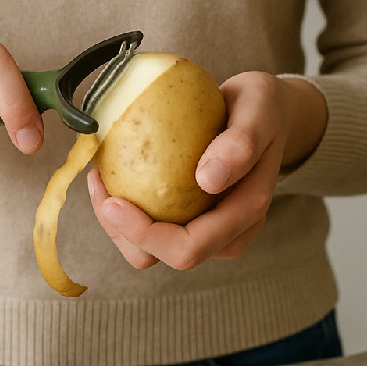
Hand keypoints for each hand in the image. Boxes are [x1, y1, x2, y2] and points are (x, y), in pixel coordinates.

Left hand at [87, 71, 326, 269]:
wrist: (268, 113)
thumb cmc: (263, 109)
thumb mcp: (259, 110)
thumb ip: (241, 143)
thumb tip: (207, 181)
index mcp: (245, 213)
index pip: (190, 247)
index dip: (146, 236)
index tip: (114, 202)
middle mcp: (227, 232)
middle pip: (164, 256)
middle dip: (123, 232)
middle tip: (99, 186)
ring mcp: (208, 229)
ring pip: (151, 250)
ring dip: (118, 224)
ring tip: (100, 177)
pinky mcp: (190, 218)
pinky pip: (151, 227)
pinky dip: (126, 209)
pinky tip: (110, 174)